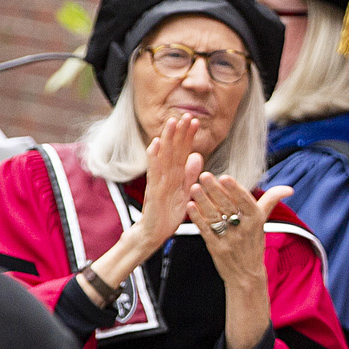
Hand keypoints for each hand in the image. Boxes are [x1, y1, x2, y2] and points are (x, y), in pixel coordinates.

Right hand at [138, 112, 202, 246]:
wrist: (152, 234)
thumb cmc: (167, 214)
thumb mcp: (184, 192)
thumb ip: (189, 174)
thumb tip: (197, 156)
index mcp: (174, 175)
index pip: (182, 152)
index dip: (188, 137)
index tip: (196, 121)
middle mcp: (165, 175)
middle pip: (173, 150)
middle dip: (179, 132)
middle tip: (186, 114)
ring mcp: (158, 182)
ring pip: (163, 157)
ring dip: (167, 139)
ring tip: (171, 122)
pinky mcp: (153, 191)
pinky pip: (154, 173)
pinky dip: (153, 158)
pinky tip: (154, 144)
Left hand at [190, 171, 291, 348]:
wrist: (246, 275)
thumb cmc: (253, 243)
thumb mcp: (263, 222)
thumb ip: (271, 201)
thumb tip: (289, 189)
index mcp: (256, 220)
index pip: (245, 201)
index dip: (235, 189)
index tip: (224, 177)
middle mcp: (243, 229)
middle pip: (227, 206)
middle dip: (215, 190)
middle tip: (204, 176)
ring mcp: (228, 239)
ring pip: (214, 216)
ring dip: (203, 201)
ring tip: (194, 187)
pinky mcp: (215, 247)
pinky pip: (205, 230)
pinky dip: (197, 218)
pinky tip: (190, 206)